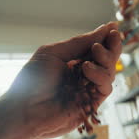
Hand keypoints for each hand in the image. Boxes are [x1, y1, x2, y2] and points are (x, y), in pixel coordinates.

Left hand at [4, 22, 121, 138]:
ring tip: (91, 56)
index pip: (96, 48)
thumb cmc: (33, 81)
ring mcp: (87, 90)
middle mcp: (82, 76)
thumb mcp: (54, 53)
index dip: (107, 39)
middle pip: (108, 60)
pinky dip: (101, 77)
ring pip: (110, 73)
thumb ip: (80, 42)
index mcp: (72, 61)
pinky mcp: (91, 105)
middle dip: (111, 49)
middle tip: (105, 42)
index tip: (114, 29)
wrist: (24, 109)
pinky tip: (88, 70)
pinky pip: (106, 88)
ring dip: (105, 61)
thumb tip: (106, 28)